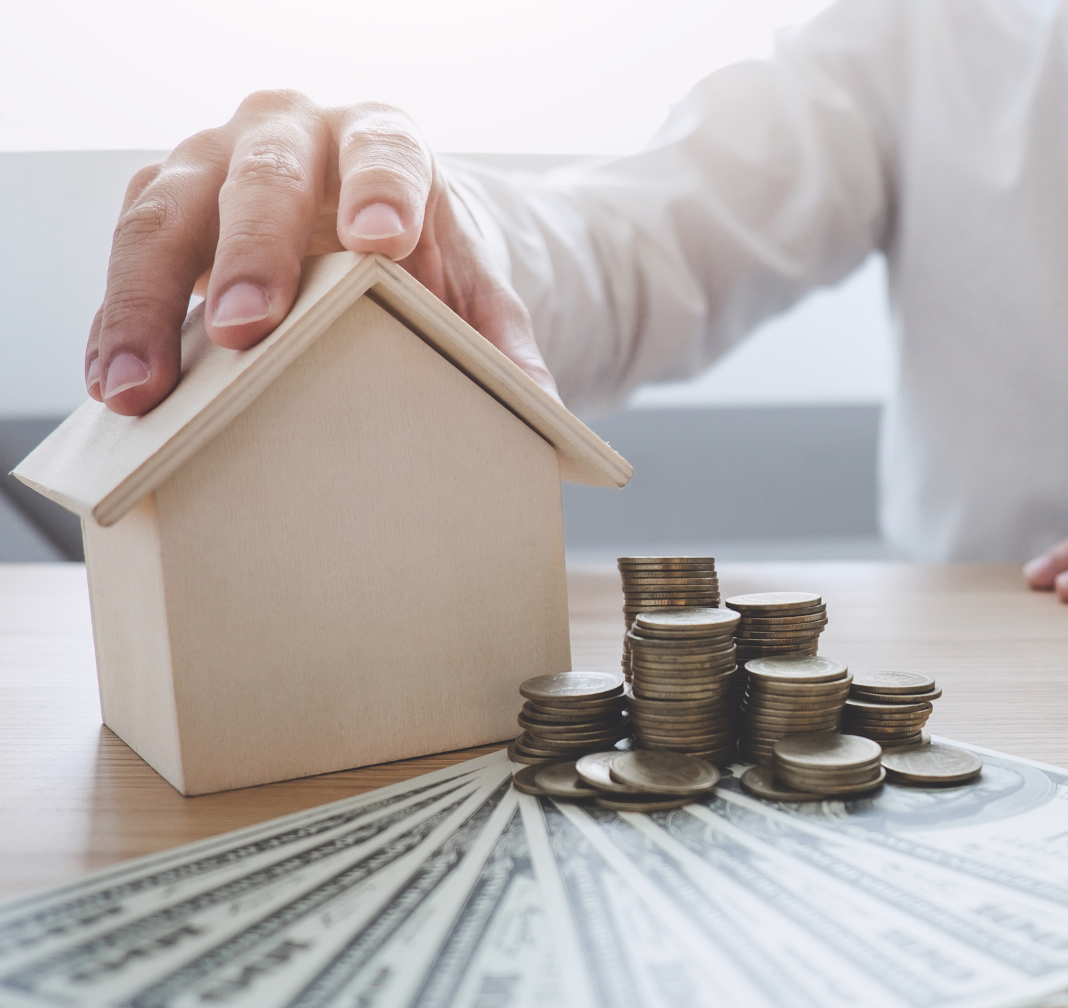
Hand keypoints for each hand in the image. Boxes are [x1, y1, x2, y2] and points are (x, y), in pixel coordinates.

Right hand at [85, 91, 551, 415]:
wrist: (357, 224)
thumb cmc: (412, 251)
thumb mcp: (466, 286)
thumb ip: (500, 337)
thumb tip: (538, 399)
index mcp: (381, 137)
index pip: (384, 151)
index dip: (381, 190)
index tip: (382, 244)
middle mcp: (287, 132)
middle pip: (261, 178)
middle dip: (251, 251)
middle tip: (249, 325)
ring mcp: (210, 161)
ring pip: (163, 213)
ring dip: (145, 301)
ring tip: (143, 383)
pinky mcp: (158, 205)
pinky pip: (123, 255)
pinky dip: (116, 323)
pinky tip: (114, 381)